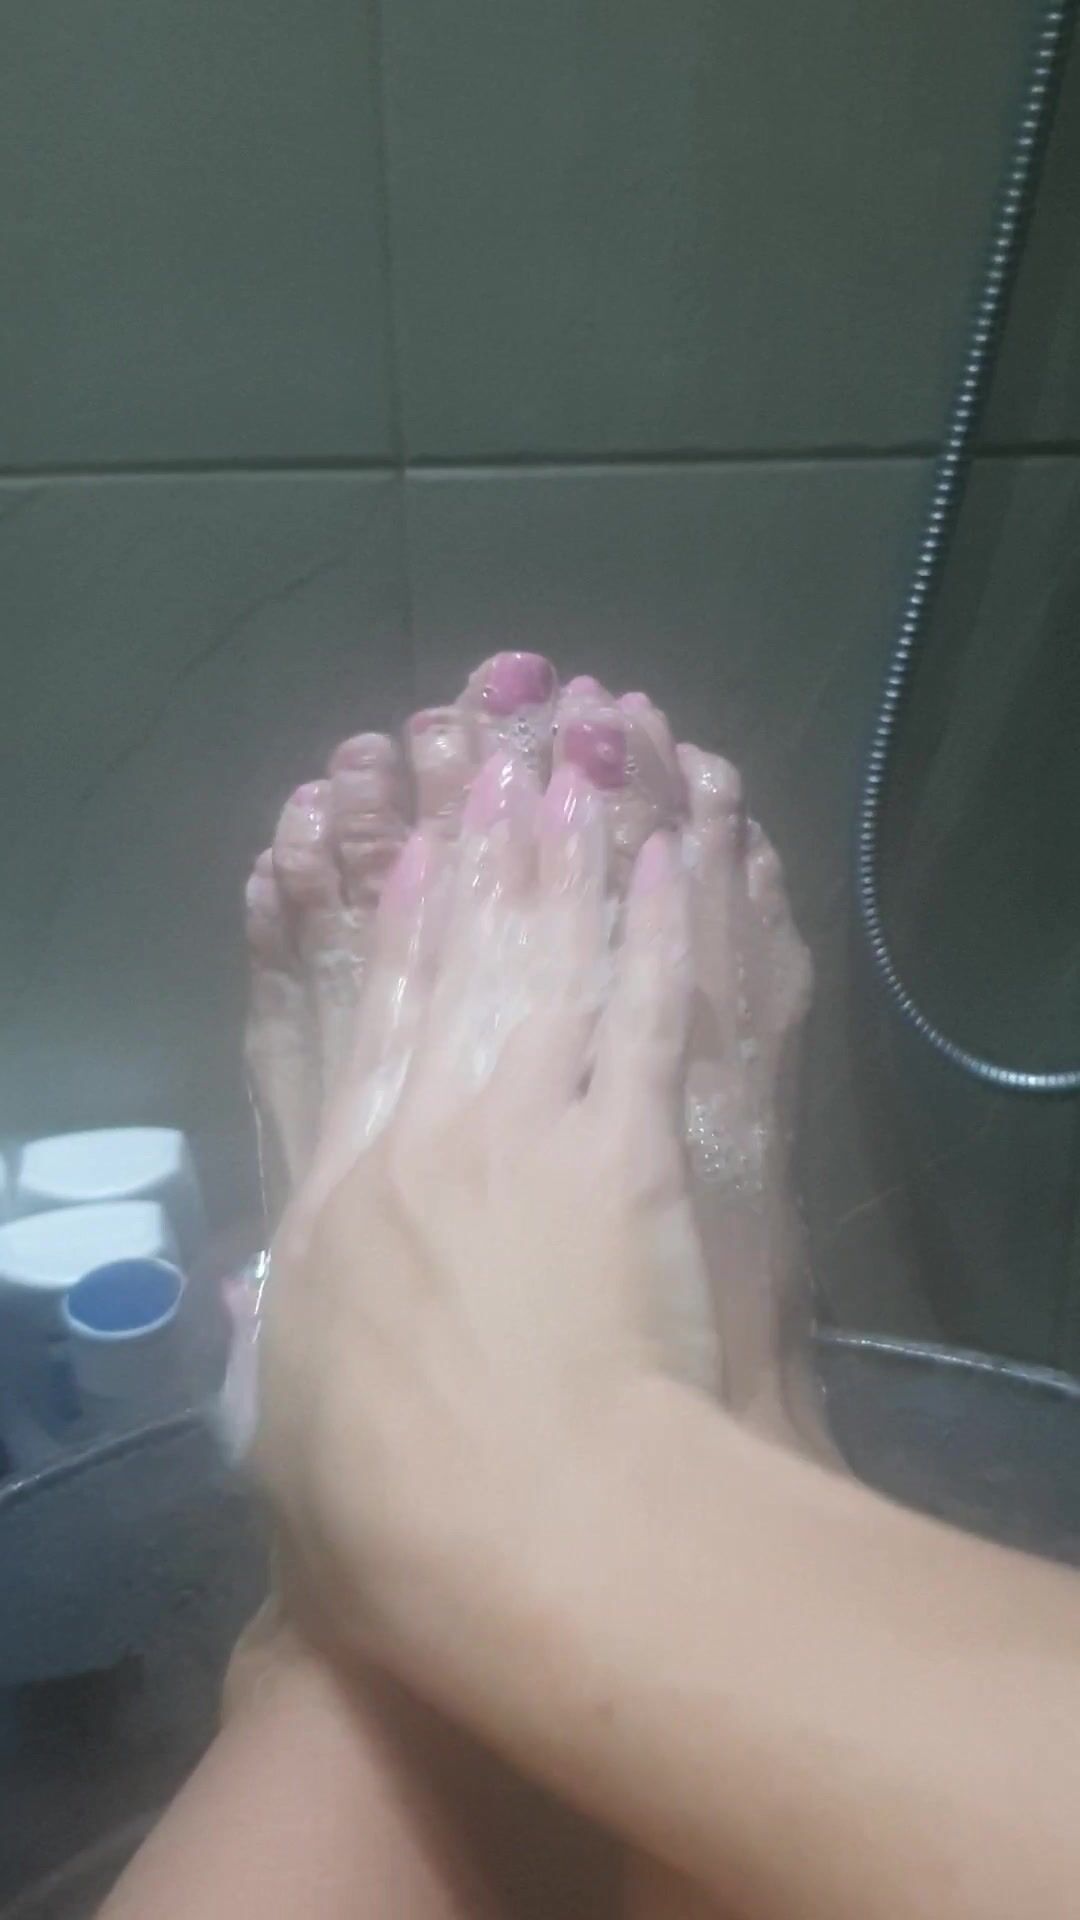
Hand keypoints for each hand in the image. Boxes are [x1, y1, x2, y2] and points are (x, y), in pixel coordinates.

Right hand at [255, 758, 710, 1686]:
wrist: (516, 1530)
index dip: (390, 925)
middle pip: (460, 963)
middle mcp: (435, 1131)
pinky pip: (658, 1012)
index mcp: (344, 1193)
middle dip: (483, 852)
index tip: (403, 847)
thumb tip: (277, 1295)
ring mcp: (541, 1128)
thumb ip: (294, 1337)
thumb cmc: (389, 1512)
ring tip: (589, 765)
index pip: (370, 1025)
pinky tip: (680, 862)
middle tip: (498, 755)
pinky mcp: (642, 1149)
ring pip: (560, 959)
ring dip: (576, 854)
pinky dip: (671, 929)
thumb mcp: (295, 1425)